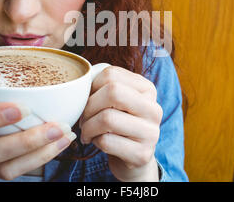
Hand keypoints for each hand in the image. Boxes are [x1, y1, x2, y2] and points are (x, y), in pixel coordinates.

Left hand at [79, 66, 162, 181]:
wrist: (132, 158)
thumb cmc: (118, 124)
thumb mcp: (115, 101)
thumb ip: (103, 86)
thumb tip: (80, 81)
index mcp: (147, 89)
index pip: (111, 74)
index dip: (90, 86)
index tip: (86, 99)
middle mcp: (154, 108)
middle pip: (112, 92)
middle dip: (89, 105)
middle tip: (83, 117)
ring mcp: (151, 132)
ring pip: (107, 118)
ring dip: (88, 126)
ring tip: (86, 131)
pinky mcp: (142, 154)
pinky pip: (106, 141)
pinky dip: (94, 141)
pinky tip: (96, 142)